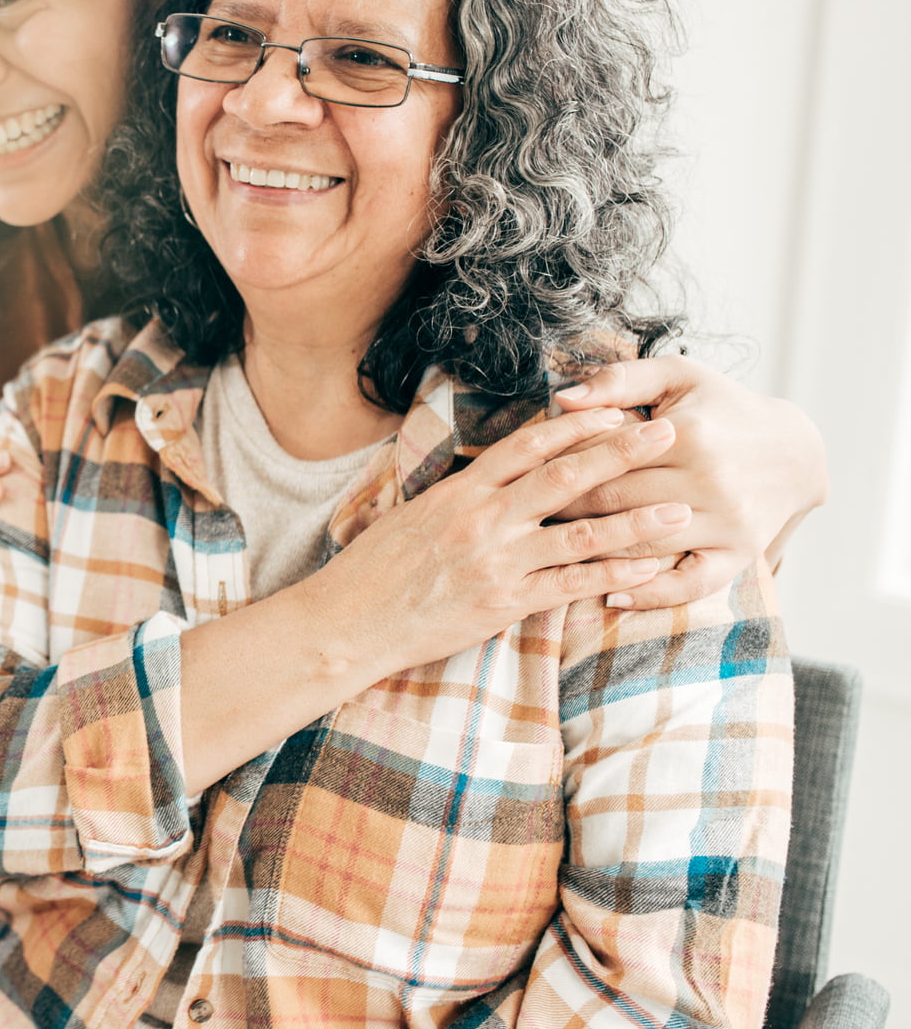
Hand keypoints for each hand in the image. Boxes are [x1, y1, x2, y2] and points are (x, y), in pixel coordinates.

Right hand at [297, 407, 686, 677]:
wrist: (348, 620)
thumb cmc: (375, 569)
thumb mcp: (413, 516)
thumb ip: (459, 498)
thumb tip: (492, 478)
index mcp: (460, 491)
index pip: (527, 444)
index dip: (576, 424)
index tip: (616, 408)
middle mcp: (484, 519)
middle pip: (565, 475)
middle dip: (622, 452)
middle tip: (669, 431)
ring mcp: (497, 561)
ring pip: (580, 532)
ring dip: (636, 520)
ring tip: (680, 508)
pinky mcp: (505, 603)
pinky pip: (571, 585)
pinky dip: (613, 575)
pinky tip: (649, 569)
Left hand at [551, 356, 828, 607]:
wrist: (795, 450)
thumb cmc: (722, 408)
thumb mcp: (677, 377)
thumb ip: (619, 380)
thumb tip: (562, 399)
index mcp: (689, 434)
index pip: (603, 458)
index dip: (559, 469)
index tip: (524, 480)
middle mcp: (710, 480)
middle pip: (615, 504)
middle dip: (564, 513)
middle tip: (524, 522)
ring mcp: (728, 521)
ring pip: (642, 545)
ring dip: (593, 555)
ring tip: (551, 557)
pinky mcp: (740, 553)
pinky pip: (690, 584)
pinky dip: (651, 595)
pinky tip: (613, 596)